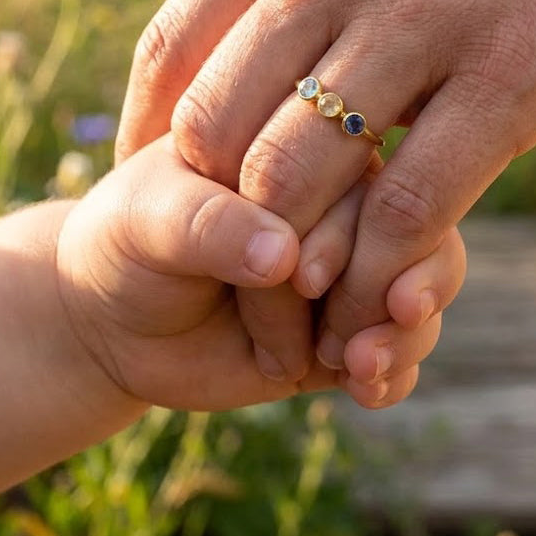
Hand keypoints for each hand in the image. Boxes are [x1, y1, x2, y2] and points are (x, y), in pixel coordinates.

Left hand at [57, 135, 463, 410]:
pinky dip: (397, 370)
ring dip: (406, 334)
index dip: (343, 232)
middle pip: (407, 231)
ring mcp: (349, 268)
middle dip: (382, 290)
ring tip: (363, 367)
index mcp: (301, 146)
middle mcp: (338, 201)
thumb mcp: (149, 218)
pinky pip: (401, 345)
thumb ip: (210, 224)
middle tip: (343, 339)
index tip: (299, 278)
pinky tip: (367, 389)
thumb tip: (281, 255)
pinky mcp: (347, 327)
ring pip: (421, 284)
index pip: (356, 172)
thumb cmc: (130, 240)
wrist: (113, 318)